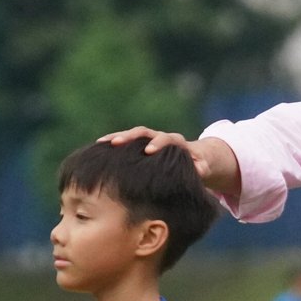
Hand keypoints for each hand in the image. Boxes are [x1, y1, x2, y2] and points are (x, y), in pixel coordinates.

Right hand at [98, 126, 240, 194]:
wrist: (195, 157)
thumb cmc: (198, 165)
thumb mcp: (202, 167)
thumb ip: (200, 168)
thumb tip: (200, 169)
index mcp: (176, 142)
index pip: (166, 139)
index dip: (157, 144)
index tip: (149, 151)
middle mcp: (160, 137)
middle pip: (144, 132)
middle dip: (130, 136)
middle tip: (116, 142)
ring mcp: (149, 140)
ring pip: (132, 135)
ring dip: (117, 137)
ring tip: (101, 143)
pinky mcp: (141, 145)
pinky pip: (126, 142)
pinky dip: (114, 143)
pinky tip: (99, 148)